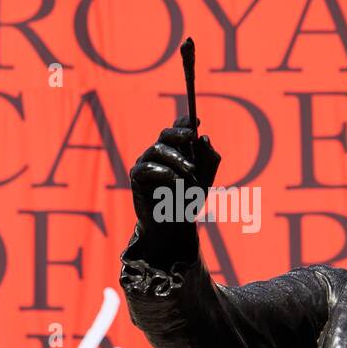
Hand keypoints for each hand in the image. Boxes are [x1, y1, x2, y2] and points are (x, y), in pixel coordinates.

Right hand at [129, 116, 220, 259]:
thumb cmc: (189, 201)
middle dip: (179, 134)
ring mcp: (146, 164)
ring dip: (177, 159)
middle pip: (165, 134)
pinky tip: (175, 180)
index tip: (196, 121)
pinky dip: (163, 172)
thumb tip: (204, 138)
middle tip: (192, 138)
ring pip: (158, 149)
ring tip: (190, 173)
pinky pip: (146, 168)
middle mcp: (159, 154)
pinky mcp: (136, 178)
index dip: (184, 122)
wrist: (175, 226)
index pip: (177, 129)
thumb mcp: (206, 180)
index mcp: (175, 150)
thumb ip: (209, 159)